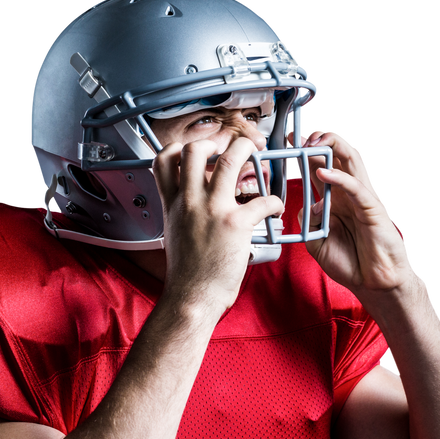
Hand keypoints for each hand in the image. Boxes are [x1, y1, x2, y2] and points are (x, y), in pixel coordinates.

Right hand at [153, 138, 283, 311]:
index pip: (164, 160)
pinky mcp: (236, 224)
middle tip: (230, 147)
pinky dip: (274, 202)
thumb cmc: (186, 273)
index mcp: (173, 203)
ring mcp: (213, 210)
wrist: (191, 298)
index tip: (198, 150)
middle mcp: (190, 201)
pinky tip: (275, 209)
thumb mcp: (173, 232)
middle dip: (216, 140)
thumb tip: (191, 201)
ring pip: (230, 161)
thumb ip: (181, 210)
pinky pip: (263, 200)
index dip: (179, 147)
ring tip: (255, 153)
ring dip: (246, 150)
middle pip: (195, 150)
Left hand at [297, 129, 415, 305]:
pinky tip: (323, 172)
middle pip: (337, 153)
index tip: (287, 143)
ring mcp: (362, 197)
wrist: (372, 283)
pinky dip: (339, 177)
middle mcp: (348, 192)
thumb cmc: (350, 262)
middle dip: (319, 139)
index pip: (319, 163)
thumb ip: (308, 221)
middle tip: (299, 138)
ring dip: (332, 146)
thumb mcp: (316, 240)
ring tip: (312, 143)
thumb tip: (306, 205)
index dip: (304, 150)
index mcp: (333, 196)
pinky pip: (356, 186)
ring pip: (352, 159)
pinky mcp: (373, 208)